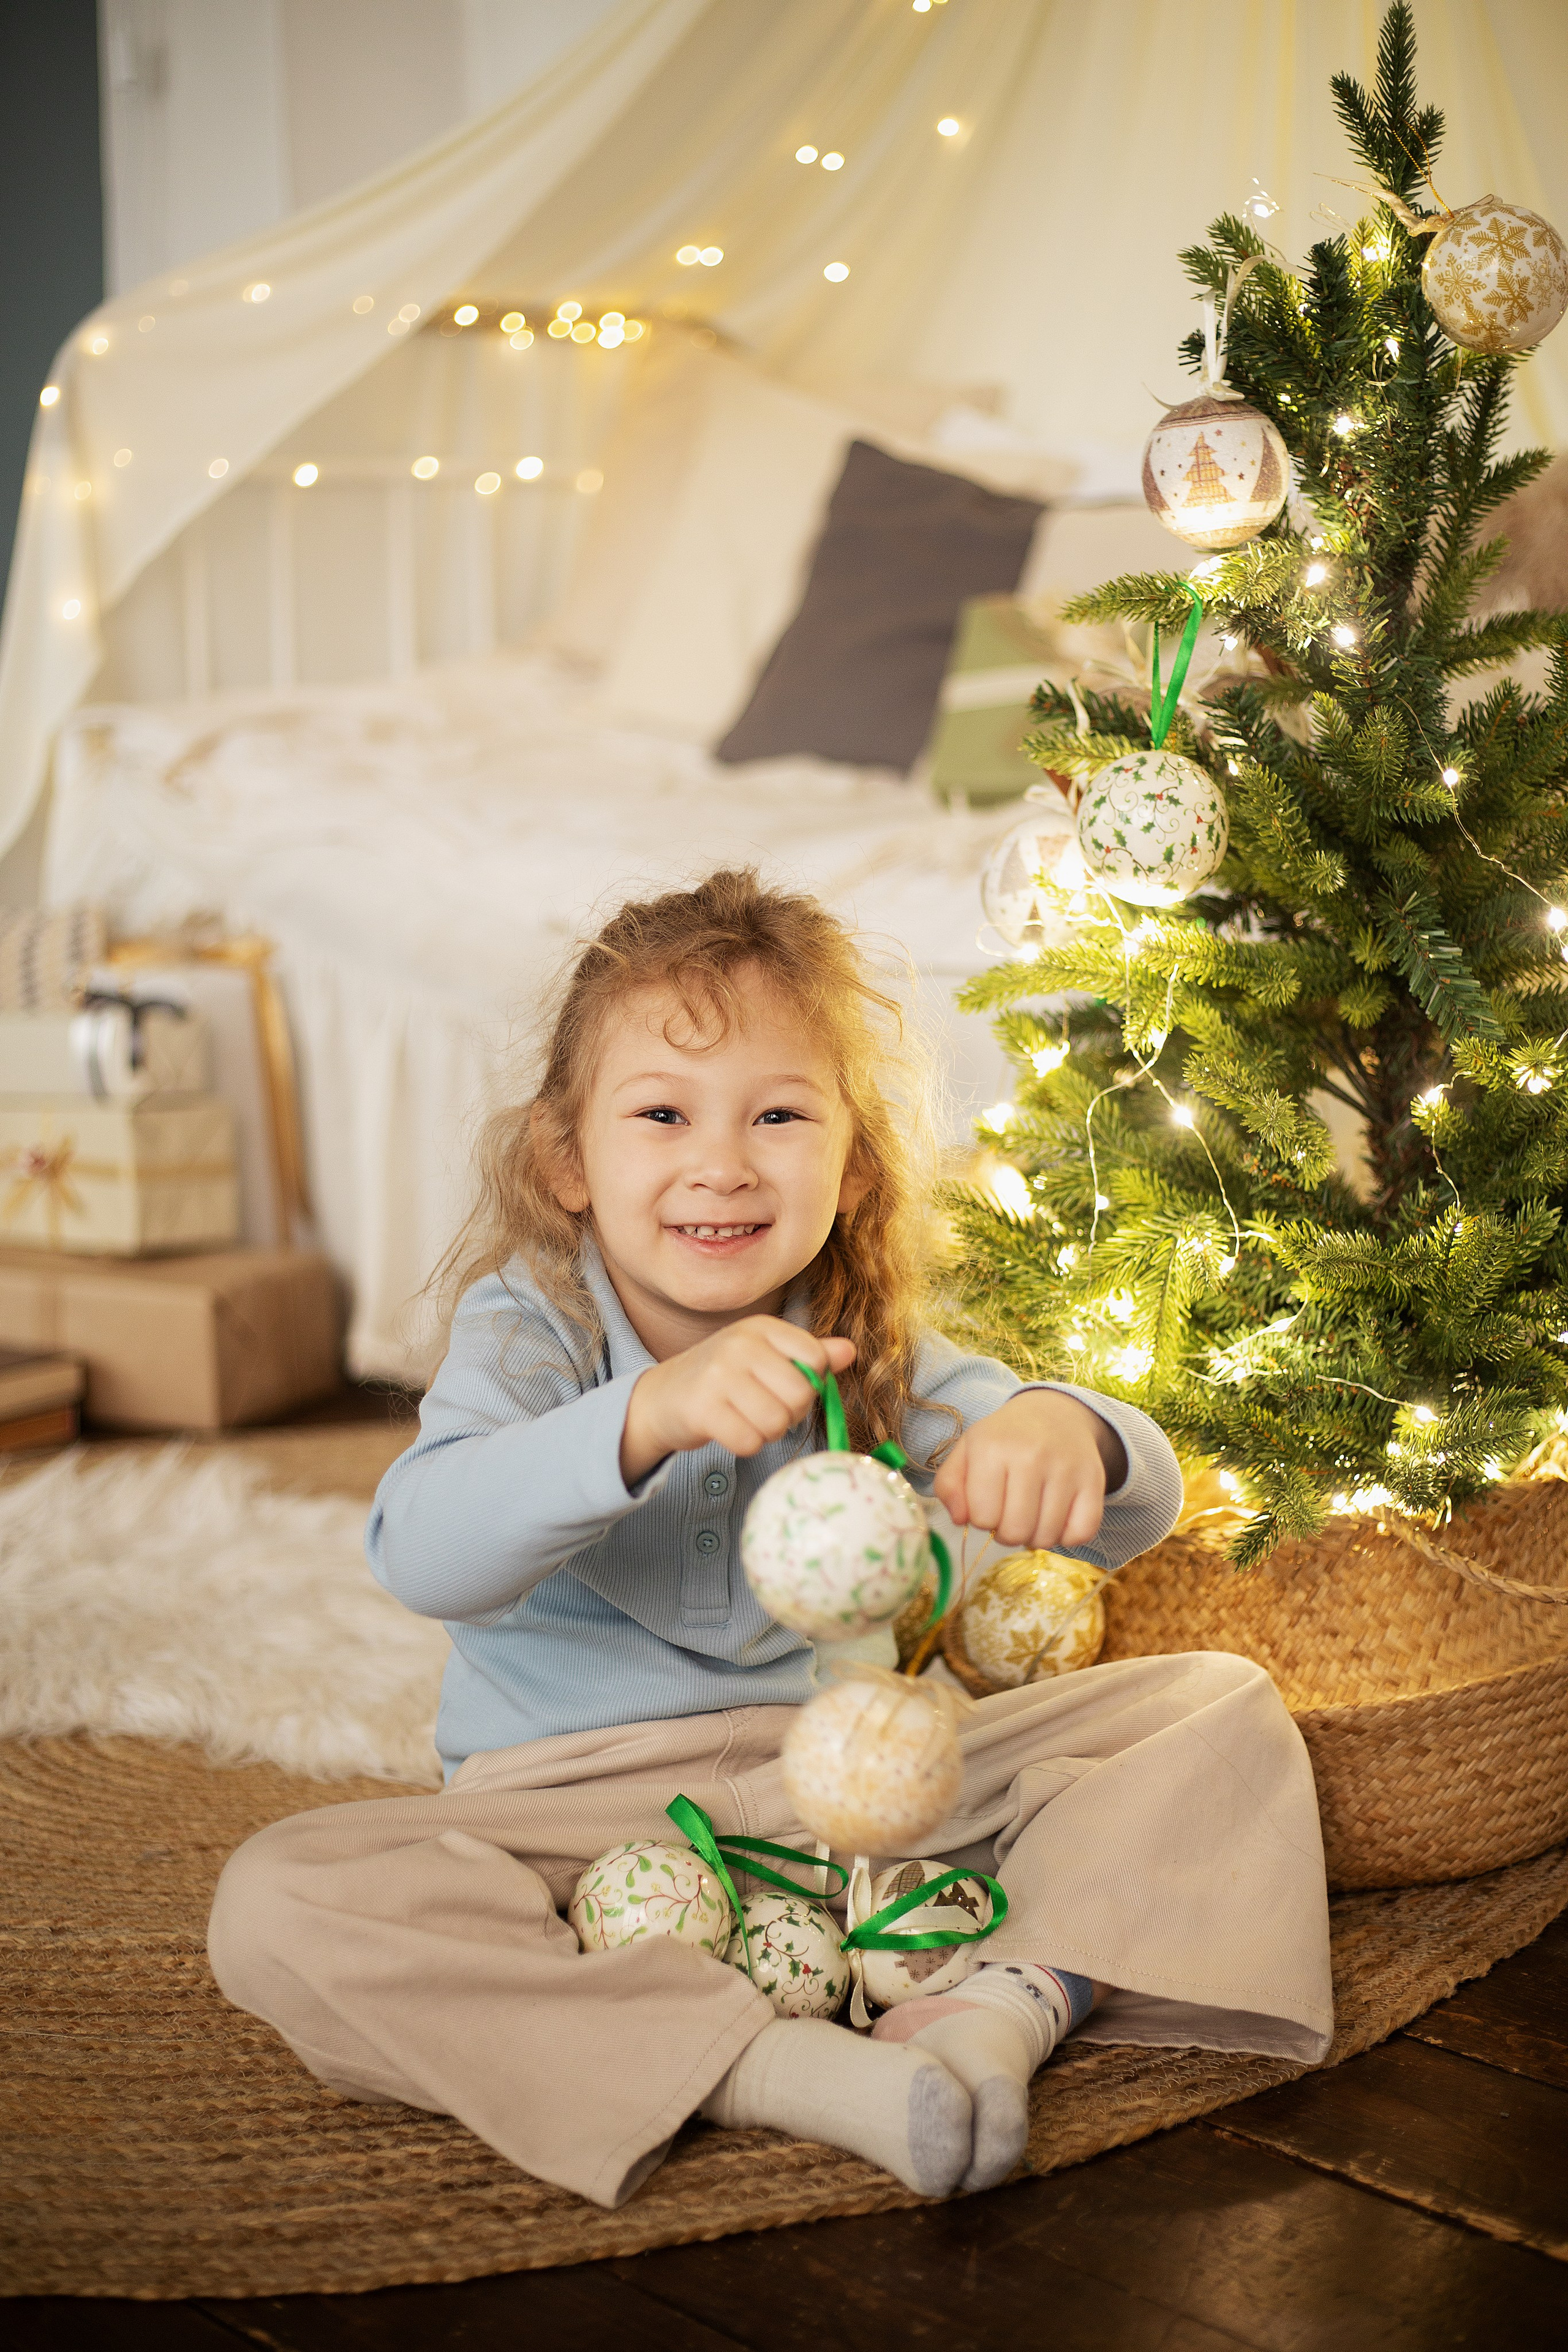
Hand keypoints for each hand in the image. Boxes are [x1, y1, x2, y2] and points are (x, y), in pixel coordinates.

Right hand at [620, 1318, 855, 1485]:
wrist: (662, 1396)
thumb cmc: (723, 1377)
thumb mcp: (766, 1356)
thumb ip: (809, 1354)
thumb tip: (851, 1351)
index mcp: (761, 1327)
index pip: (816, 1359)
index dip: (810, 1383)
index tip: (786, 1387)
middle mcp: (740, 1344)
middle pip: (801, 1395)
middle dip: (790, 1414)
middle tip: (766, 1409)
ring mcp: (718, 1375)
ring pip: (777, 1422)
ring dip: (768, 1432)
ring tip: (747, 1419)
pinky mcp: (702, 1409)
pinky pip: (749, 1442)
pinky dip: (745, 1445)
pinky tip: (729, 1430)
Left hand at [933, 1390, 1125, 1552]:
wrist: (1054, 1414)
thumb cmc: (1004, 1439)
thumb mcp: (967, 1451)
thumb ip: (949, 1486)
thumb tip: (960, 1520)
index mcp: (992, 1448)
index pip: (982, 1517)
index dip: (982, 1519)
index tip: (989, 1504)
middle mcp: (1031, 1456)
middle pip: (1015, 1532)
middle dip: (1008, 1533)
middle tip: (1010, 1514)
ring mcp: (1066, 1468)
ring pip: (1046, 1537)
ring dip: (1035, 1537)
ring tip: (1031, 1514)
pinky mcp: (1094, 1480)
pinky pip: (1081, 1533)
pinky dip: (1067, 1537)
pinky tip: (1057, 1519)